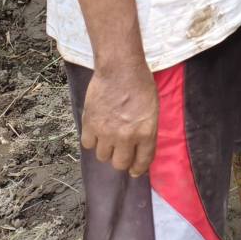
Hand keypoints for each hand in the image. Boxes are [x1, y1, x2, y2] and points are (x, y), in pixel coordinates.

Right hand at [81, 61, 158, 175]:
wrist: (120, 69)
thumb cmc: (141, 85)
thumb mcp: (152, 110)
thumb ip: (146, 131)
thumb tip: (139, 147)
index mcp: (145, 133)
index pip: (142, 162)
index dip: (138, 169)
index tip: (134, 170)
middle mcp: (126, 137)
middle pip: (120, 164)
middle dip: (121, 160)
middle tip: (120, 151)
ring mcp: (106, 132)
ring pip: (102, 156)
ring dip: (106, 149)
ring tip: (107, 137)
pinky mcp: (90, 125)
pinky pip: (88, 144)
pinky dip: (91, 140)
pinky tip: (95, 131)